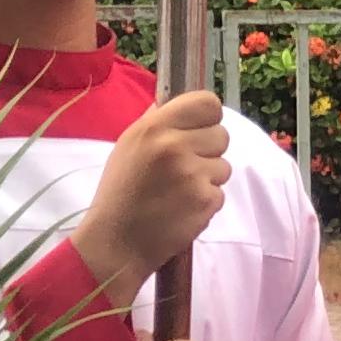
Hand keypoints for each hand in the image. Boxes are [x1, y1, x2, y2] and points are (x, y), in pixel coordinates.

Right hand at [70, 92, 230, 305]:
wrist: (116, 240)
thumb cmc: (121, 190)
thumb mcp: (129, 146)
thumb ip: (156, 122)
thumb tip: (177, 101)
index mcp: (154, 127)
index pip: (208, 103)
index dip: (207, 117)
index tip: (198, 129)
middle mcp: (174, 145)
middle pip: (222, 134)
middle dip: (208, 150)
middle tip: (183, 166)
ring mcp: (192, 174)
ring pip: (224, 165)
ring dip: (208, 177)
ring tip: (178, 190)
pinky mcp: (206, 200)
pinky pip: (221, 192)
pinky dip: (205, 201)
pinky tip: (182, 207)